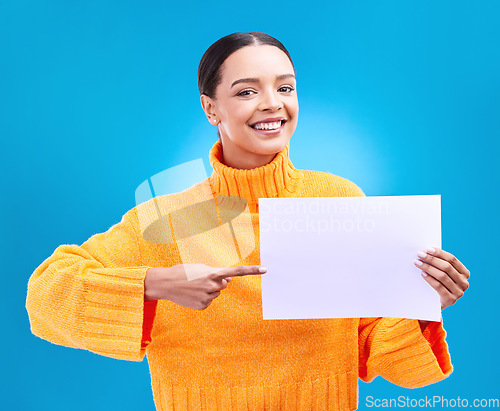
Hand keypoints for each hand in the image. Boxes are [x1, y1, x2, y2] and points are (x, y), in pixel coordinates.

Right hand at [144, 264, 266, 309]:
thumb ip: (217, 273)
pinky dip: (203, 297)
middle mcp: (213, 286)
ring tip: (194, 286)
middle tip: (200, 279)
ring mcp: (208, 298)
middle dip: (216, 281)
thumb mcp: (200, 268)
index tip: (265, 269)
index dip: (252, 270)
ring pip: (217, 293)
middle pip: (224, 284)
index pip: (237, 272)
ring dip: (209, 289)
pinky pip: (210, 301)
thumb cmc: (183, 272)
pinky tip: (192, 295)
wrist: (166, 284)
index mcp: (213, 273)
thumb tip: (228, 281)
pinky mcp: (203, 306)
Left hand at [414, 247, 469, 309]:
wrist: (435, 304)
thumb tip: (427, 251)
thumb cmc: (438, 284)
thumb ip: (440, 264)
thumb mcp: (442, 274)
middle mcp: (464, 283)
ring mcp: (459, 292)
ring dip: (428, 267)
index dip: (440, 253)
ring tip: (417, 262)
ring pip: (442, 276)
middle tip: (420, 254)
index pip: (452, 260)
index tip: (428, 249)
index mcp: (465, 273)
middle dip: (432, 259)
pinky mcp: (451, 300)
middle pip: (447, 267)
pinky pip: (439, 286)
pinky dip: (429, 278)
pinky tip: (422, 273)